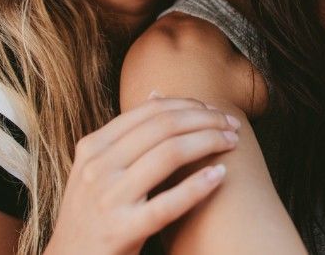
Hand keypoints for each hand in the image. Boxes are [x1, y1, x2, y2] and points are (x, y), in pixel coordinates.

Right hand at [44, 95, 239, 254]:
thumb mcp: (97, 168)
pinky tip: (219, 175)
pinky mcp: (121, 230)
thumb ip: (126, 135)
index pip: (150, 111)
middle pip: (164, 126)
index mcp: (93, 146)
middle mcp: (97, 167)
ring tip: (232, 142)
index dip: (189, 105)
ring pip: (170, 154)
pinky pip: (167, 203)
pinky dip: (198, 186)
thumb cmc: (91, 212)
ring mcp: (108, 198)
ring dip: (209, 142)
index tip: (214, 109)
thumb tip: (157, 93)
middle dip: (206, 120)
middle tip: (233, 124)